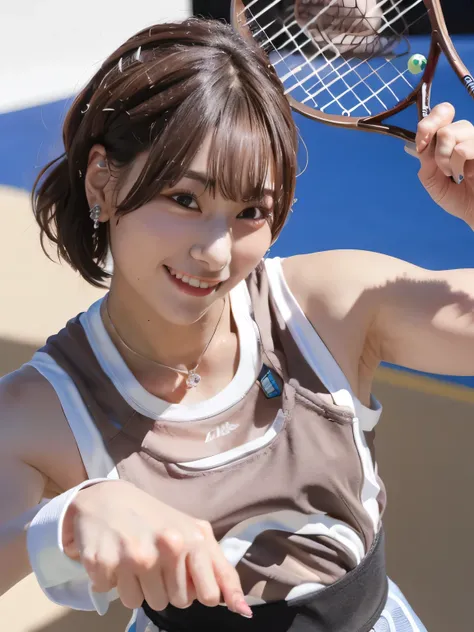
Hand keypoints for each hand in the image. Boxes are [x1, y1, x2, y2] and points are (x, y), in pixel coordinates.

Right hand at [62, 480, 251, 616]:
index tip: (185, 573)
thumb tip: (243, 610)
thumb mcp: (194, 533)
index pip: (208, 596)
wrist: (107, 498)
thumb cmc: (156, 518)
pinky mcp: (103, 563)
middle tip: (155, 559)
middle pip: (174, 602)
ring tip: (134, 557)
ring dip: (138, 586)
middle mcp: (166, 547)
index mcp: (192, 539)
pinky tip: (114, 556)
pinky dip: (113, 582)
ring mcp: (134, 556)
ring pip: (142, 603)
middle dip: (165, 586)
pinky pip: (115, 596)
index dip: (196, 589)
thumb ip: (221, 571)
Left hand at [405, 103, 473, 225]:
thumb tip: (421, 145)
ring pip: (451, 133)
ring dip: (445, 159)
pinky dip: (458, 163)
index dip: (428, 123)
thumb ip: (427, 162)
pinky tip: (468, 174)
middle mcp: (467, 135)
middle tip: (443, 169)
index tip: (422, 144)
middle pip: (444, 125)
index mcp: (453, 139)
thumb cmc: (460, 199)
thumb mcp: (434, 182)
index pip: (443, 113)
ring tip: (456, 174)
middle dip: (436, 150)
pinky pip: (464, 147)